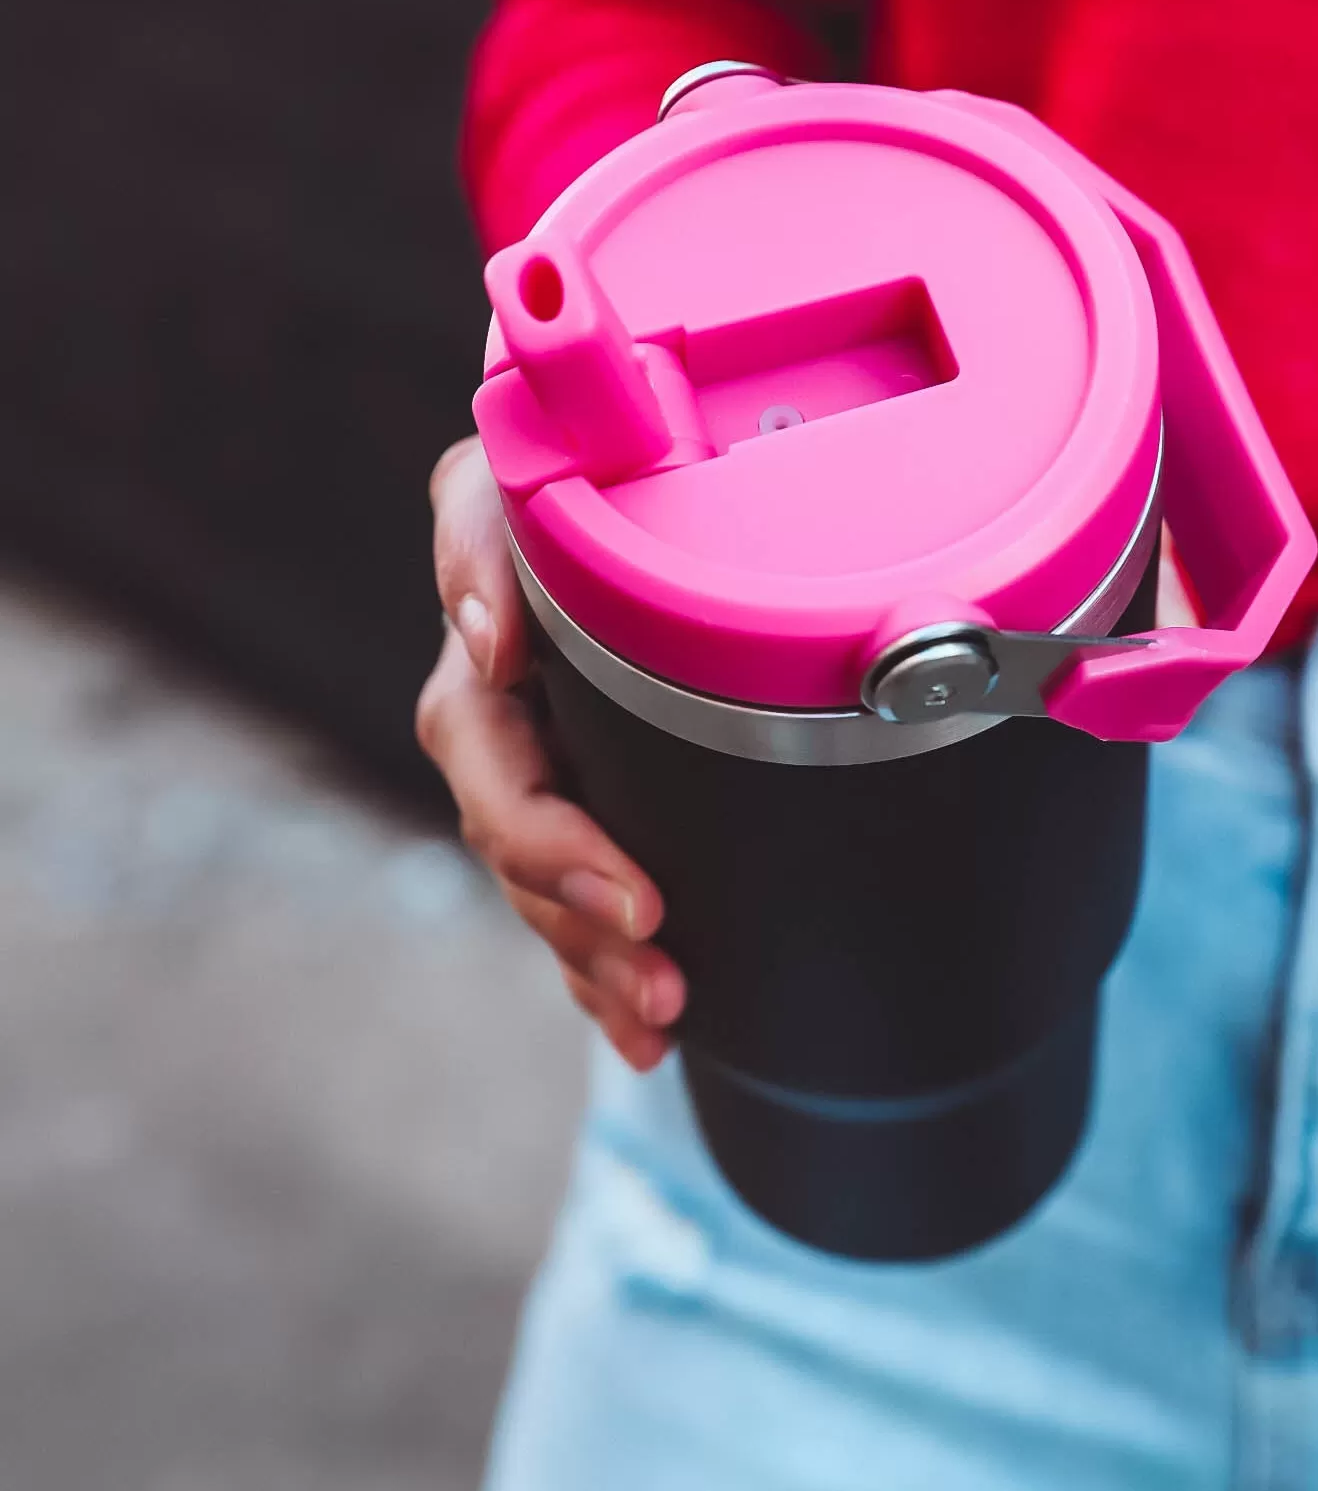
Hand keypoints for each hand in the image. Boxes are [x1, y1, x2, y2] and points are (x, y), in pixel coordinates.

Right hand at [415, 437, 686, 1069]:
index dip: (547, 827)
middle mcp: (496, 700)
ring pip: (540, 883)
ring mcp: (534, 758)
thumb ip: (495, 529)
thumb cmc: (615, 459)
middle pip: (513, 827)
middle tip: (655, 950)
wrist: (662, 477)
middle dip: (578, 901)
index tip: (625, 868)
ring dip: (593, 956)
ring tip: (662, 1011)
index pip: (481, 734)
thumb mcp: (547, 466)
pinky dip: (601, 977)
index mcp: (488, 631)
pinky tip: (643, 1032)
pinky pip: (570, 908)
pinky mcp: (577, 804)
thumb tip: (488, 635)